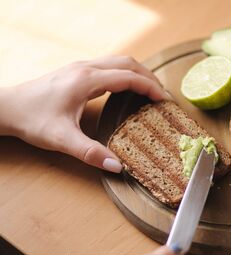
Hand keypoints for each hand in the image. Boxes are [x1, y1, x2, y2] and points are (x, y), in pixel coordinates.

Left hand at [0, 56, 169, 171]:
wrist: (6, 107)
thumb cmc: (31, 120)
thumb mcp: (61, 139)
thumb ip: (91, 153)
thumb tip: (117, 166)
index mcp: (87, 80)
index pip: (128, 77)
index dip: (150, 87)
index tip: (164, 100)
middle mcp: (86, 68)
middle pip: (127, 62)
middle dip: (149, 76)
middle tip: (161, 95)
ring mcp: (80, 67)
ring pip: (118, 61)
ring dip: (137, 73)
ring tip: (149, 91)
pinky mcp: (76, 72)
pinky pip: (109, 66)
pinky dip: (125, 74)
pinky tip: (126, 88)